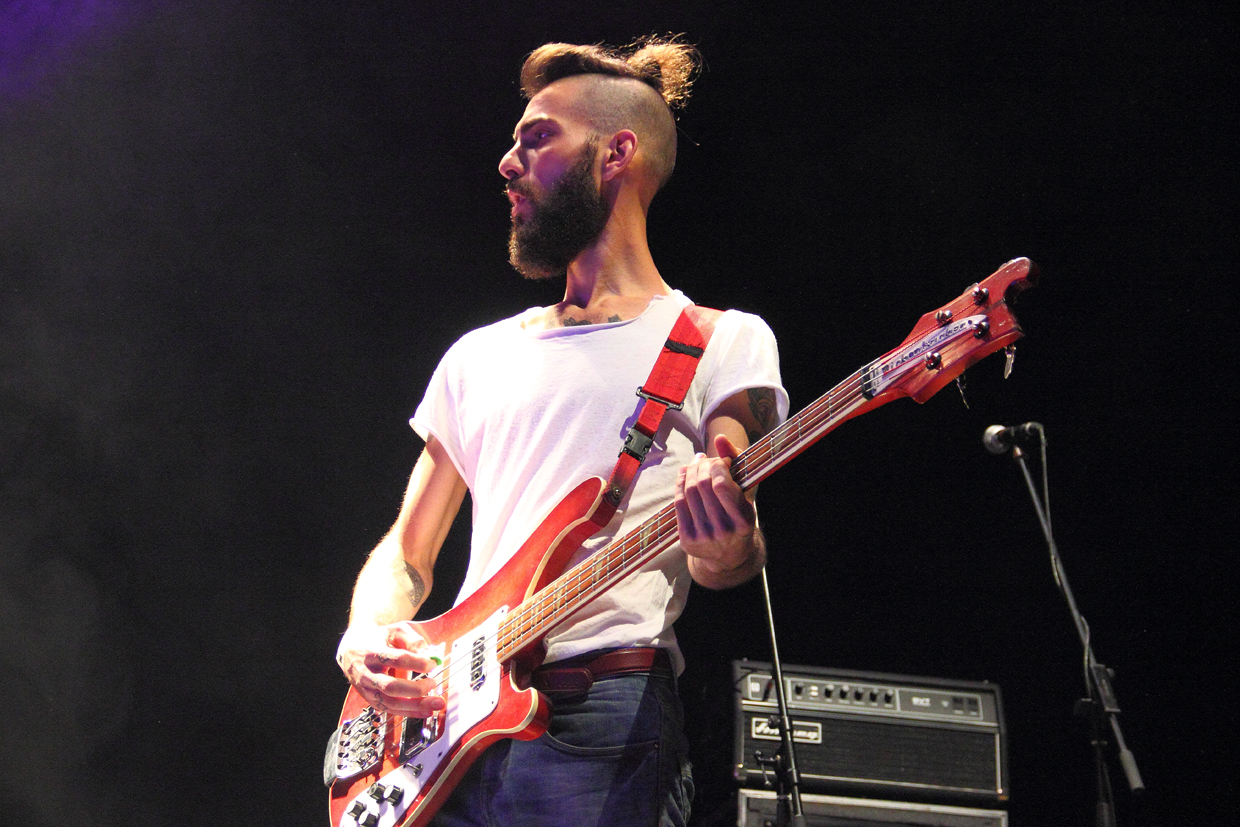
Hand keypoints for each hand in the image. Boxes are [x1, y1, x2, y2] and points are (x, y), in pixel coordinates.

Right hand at [337, 621, 445, 716]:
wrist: (352, 649)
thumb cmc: (378, 639)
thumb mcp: (394, 631)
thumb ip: (413, 641)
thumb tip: (431, 656)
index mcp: (372, 652)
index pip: (396, 659)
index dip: (417, 663)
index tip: (432, 664)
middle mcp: (366, 673)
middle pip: (390, 686)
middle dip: (415, 689)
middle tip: (433, 683)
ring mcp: (367, 689)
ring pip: (390, 703)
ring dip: (415, 705)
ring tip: (436, 704)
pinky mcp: (370, 700)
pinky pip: (390, 710)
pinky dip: (410, 712)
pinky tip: (426, 711)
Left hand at [674, 433, 760, 582]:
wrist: (729, 555)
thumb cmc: (740, 515)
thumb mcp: (746, 492)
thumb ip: (737, 461)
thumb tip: (720, 438)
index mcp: (743, 521)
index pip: (721, 485)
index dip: (717, 466)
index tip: (721, 461)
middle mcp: (723, 531)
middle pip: (702, 486)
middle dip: (702, 466)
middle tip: (705, 459)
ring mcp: (703, 538)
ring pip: (689, 493)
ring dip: (690, 471)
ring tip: (696, 463)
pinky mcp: (687, 541)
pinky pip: (678, 504)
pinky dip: (680, 484)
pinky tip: (685, 474)